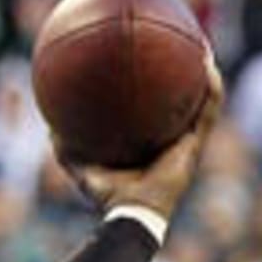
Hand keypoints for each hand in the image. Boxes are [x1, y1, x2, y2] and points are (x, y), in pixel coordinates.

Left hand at [55, 52, 223, 219]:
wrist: (132, 213)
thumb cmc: (108, 196)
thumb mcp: (81, 167)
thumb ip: (66, 149)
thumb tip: (50, 127)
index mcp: (151, 146)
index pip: (156, 116)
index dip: (158, 95)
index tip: (151, 69)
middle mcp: (172, 143)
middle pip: (183, 105)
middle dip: (186, 80)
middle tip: (183, 52)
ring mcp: (187, 144)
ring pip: (203, 103)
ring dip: (206, 77)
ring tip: (203, 49)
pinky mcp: (195, 145)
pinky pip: (208, 111)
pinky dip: (211, 89)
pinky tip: (209, 66)